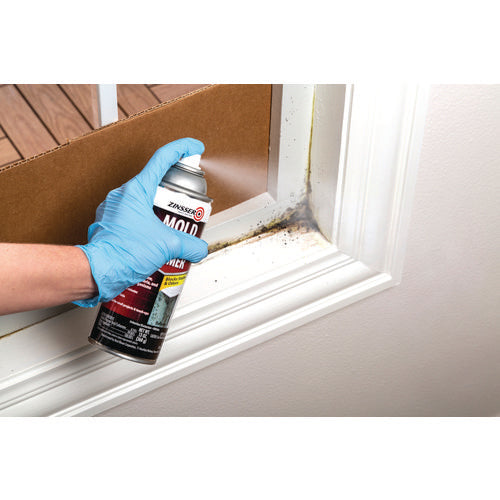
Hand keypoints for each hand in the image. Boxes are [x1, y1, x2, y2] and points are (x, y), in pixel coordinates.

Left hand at [74, 138, 207, 306]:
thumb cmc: (122, 253)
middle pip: (156, 181)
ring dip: (162, 209)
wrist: (98, 272)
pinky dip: (150, 222)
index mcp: (137, 190)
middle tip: (189, 203)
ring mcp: (115, 209)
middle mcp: (123, 195)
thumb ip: (190, 245)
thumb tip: (200, 248)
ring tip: (175, 224)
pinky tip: (159, 237)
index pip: (163, 158)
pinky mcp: (113, 224)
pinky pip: (135, 215)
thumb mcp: (167, 246)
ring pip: (145, 200)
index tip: (195, 148)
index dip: (182, 149)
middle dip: (176, 191)